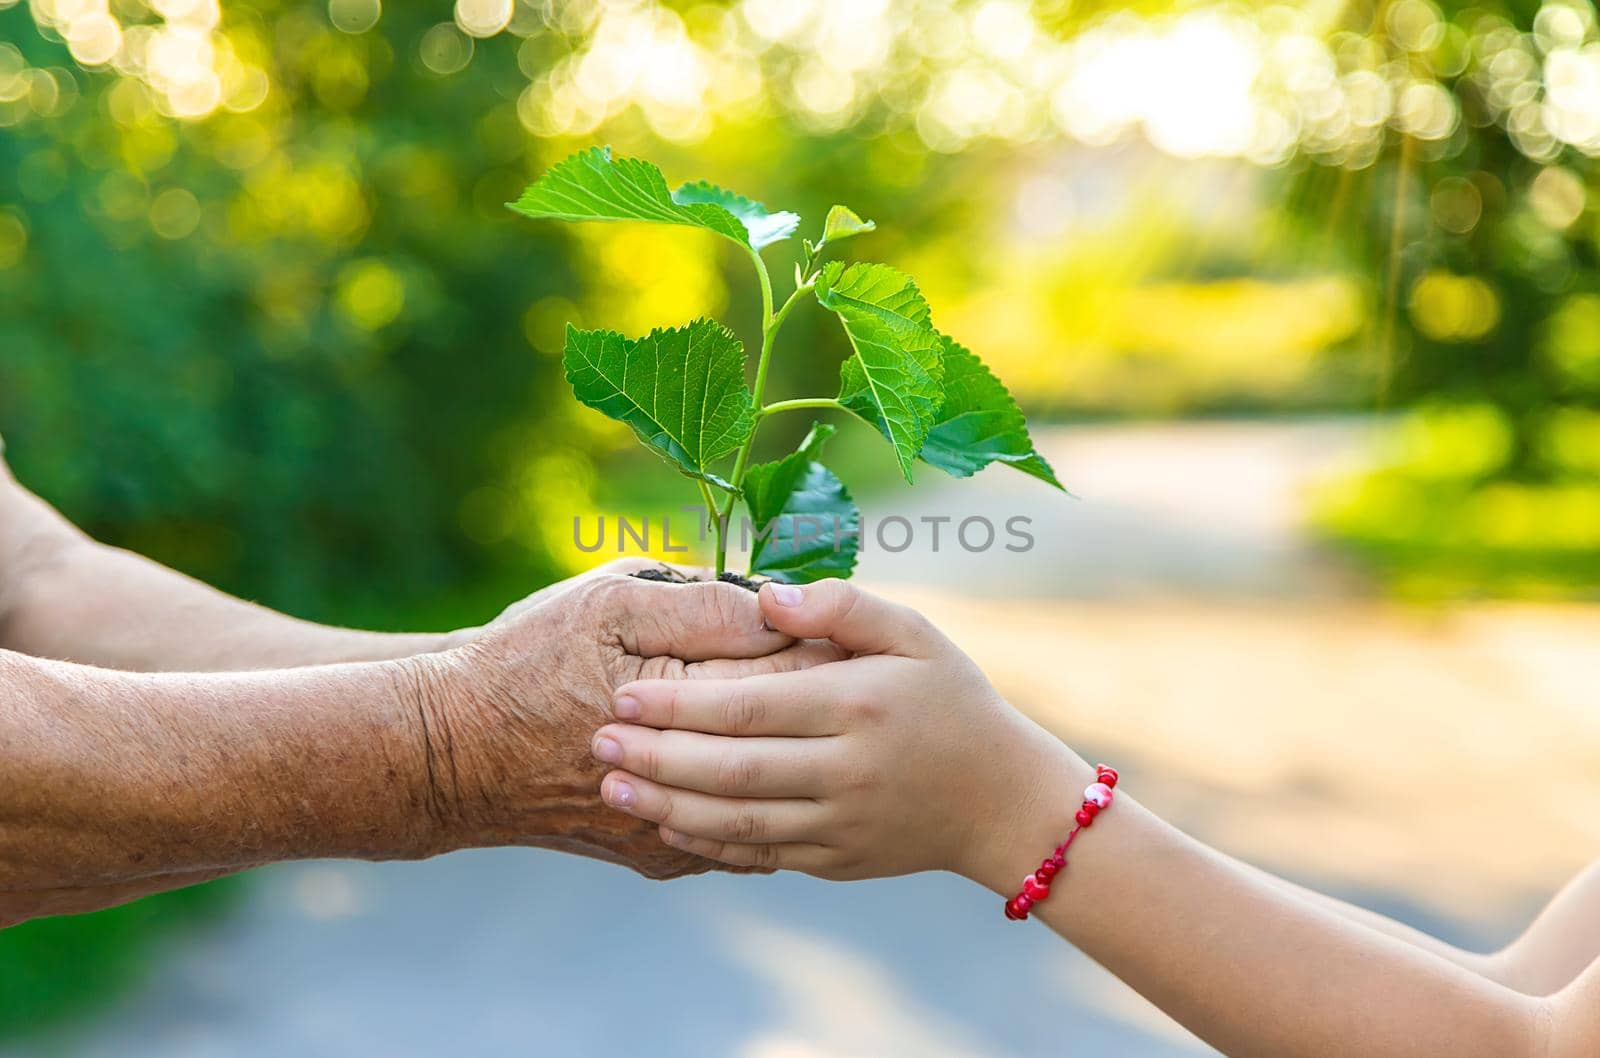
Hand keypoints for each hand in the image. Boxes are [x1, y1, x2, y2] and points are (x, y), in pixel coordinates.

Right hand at [404, 564, 847, 878]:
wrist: (452, 753)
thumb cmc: (527, 663)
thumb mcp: (606, 604)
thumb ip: (699, 605)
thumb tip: (777, 608)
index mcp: (685, 709)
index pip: (790, 677)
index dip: (826, 647)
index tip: (848, 627)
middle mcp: (688, 785)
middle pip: (792, 740)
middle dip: (826, 704)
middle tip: (852, 669)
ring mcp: (678, 832)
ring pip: (774, 795)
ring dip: (797, 755)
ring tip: (815, 718)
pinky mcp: (663, 856)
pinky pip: (740, 831)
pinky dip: (760, 796)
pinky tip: (773, 763)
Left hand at [586, 579, 1073, 883]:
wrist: (1003, 800)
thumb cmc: (953, 701)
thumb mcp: (915, 634)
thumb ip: (840, 605)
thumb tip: (764, 596)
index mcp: (857, 704)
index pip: (750, 705)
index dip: (682, 702)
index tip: (625, 691)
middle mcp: (846, 769)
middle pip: (732, 767)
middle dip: (656, 755)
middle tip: (595, 739)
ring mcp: (840, 823)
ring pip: (737, 818)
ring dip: (666, 804)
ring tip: (610, 786)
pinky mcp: (836, 861)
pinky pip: (759, 854)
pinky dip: (707, 843)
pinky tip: (664, 825)